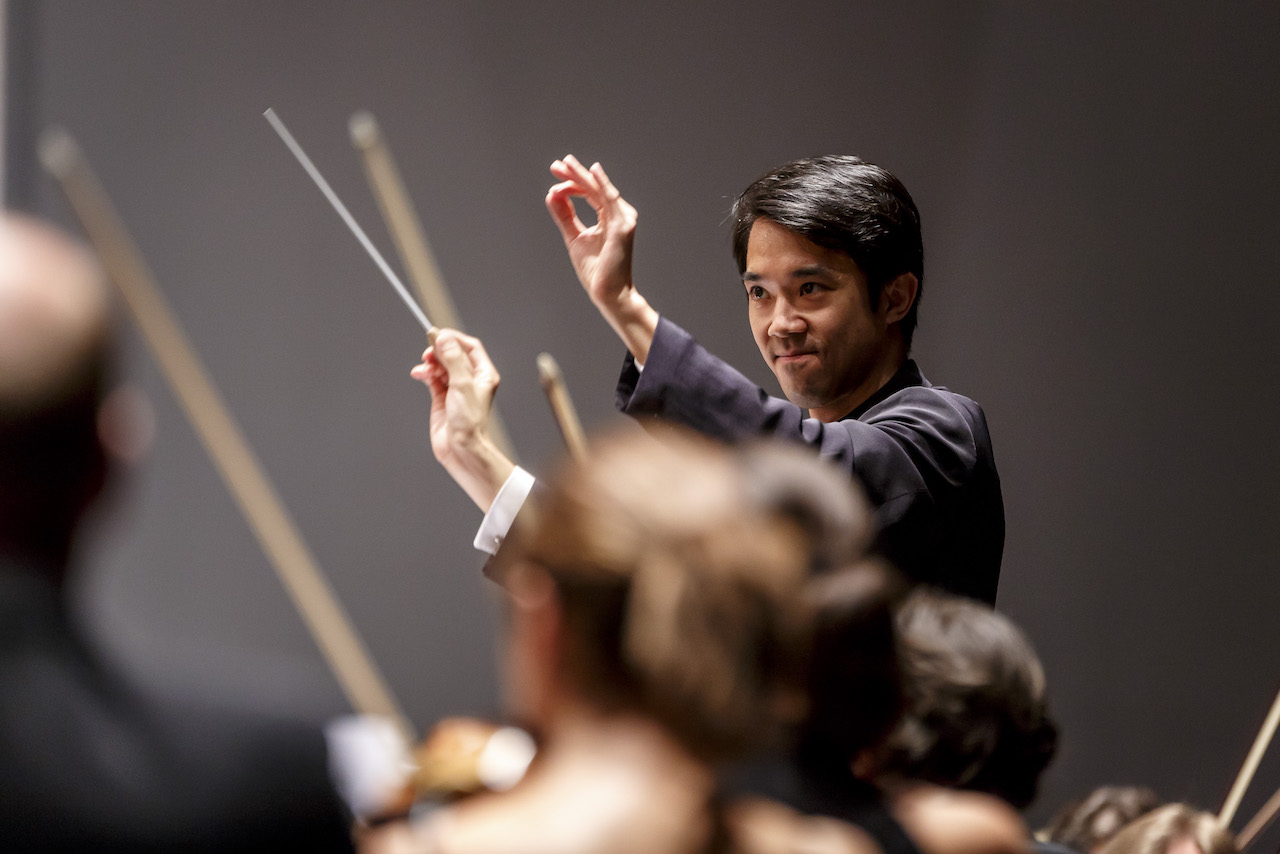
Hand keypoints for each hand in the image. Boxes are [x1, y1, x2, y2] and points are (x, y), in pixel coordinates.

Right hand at [410, 330, 513, 511]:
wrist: (462, 449)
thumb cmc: (470, 422)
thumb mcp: (462, 384)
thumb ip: (453, 359)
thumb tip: (443, 338)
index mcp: (484, 375)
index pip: (470, 347)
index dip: (454, 338)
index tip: (439, 335)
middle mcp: (471, 380)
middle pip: (453, 355)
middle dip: (439, 351)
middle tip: (428, 351)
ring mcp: (456, 389)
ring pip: (441, 366)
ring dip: (430, 363)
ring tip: (424, 367)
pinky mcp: (442, 399)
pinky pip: (432, 379)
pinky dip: (425, 373)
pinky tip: (419, 373)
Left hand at [545, 155, 657, 362]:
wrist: (608, 293)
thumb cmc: (596, 270)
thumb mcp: (574, 237)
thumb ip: (564, 215)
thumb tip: (552, 194)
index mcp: (609, 217)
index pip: (590, 193)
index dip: (572, 183)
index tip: (554, 177)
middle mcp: (619, 215)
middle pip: (594, 188)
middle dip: (575, 174)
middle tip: (557, 164)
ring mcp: (623, 219)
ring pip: (600, 190)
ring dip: (582, 176)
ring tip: (566, 164)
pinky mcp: (623, 226)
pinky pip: (611, 199)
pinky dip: (602, 184)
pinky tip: (592, 171)